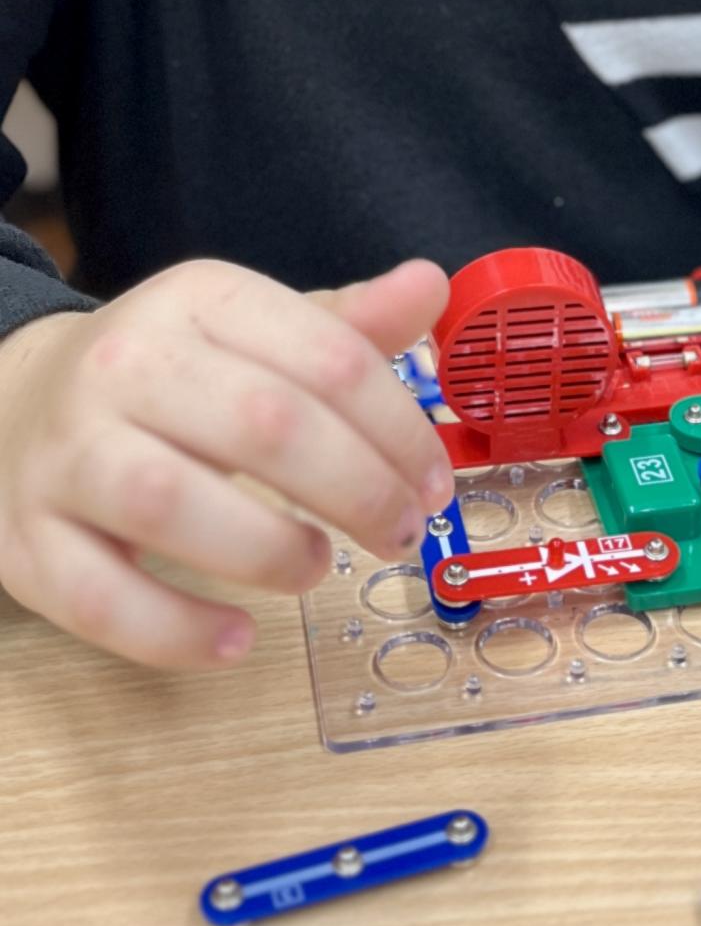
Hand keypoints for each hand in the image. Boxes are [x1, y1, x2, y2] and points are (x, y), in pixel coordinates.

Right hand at [0, 258, 453, 668]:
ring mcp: (65, 454)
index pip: (328, 359)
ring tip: (315, 567)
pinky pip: (101, 599)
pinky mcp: (26, 541)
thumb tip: (429, 285)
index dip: (401, 432)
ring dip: (269, 551)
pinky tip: (238, 639)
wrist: (18, 403)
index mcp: (197, 301)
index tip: (434, 486)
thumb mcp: (255, 334)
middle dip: (359, 491)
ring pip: (170, 503)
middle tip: (399, 533)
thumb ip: (345, 328)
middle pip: (265, 425)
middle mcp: (123, 365)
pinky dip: (177, 632)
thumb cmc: (171, 378)